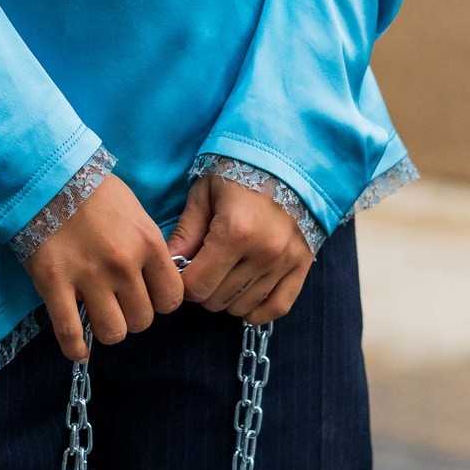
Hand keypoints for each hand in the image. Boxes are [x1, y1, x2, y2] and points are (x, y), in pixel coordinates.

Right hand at [22, 175, 183, 361]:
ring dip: (108, 328)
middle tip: (119, 302)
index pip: (171, 298)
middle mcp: (124, 265)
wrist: (47, 176)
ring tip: (99, 315)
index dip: (160, 301)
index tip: (148, 295)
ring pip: (113, 332)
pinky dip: (75, 348)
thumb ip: (148, 247)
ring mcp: (89, 278)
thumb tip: (154, 279)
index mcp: (148, 244)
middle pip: (142, 320)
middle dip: (133, 315)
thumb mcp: (135, 212)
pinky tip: (78, 349)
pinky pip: (70, 333)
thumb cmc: (94, 190)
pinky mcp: (55, 285)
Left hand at [167, 168, 314, 324]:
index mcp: (235, 231)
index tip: (184, 268)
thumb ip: (186, 232)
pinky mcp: (302, 266)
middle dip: (203, 289)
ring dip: (227, 297)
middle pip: (217, 300)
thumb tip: (167, 266)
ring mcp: (286, 261)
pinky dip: (256, 309)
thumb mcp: (205, 193)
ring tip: (225, 273)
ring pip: (242, 307)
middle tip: (204, 267)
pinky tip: (244, 294)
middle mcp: (263, 252)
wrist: (289, 160)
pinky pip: (276, 308)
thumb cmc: (239, 172)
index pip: (196, 286)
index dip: (182, 282)